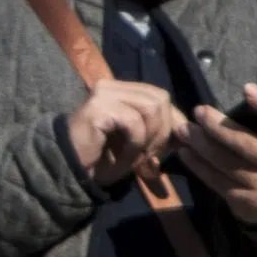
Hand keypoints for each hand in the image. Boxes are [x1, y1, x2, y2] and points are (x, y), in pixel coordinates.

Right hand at [65, 79, 181, 185]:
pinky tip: (126, 159)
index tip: (171, 147)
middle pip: (160, 99)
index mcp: (122, 90)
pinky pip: (133, 122)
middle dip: (163, 131)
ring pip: (150, 108)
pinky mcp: (98, 107)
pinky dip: (136, 145)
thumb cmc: (103, 158)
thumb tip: (187, 129)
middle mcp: (111, 86)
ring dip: (150, 139)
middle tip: (152, 156)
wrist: (70, 170)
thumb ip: (159, 130)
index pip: (160, 96)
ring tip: (139, 157)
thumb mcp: (139, 142)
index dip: (172, 121)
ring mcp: (103, 94)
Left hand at [176, 76, 256, 225]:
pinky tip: (184, 151)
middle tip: (199, 110)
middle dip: (218, 126)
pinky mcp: (245, 199)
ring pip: (226, 162)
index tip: (246, 88)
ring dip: (201, 144)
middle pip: (246, 143)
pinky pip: (215, 180)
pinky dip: (197, 165)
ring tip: (183, 129)